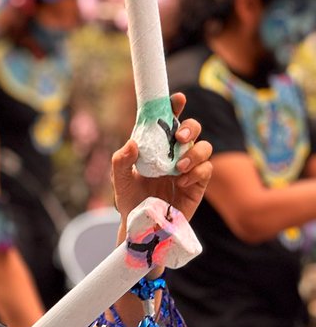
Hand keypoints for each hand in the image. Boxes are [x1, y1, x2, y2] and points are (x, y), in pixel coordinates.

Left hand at [112, 93, 212, 223]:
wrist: (141, 227)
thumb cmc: (130, 200)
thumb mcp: (119, 180)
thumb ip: (121, 161)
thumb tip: (132, 143)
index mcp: (156, 147)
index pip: (167, 122)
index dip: (174, 107)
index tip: (177, 99)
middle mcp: (174, 153)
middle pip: (192, 129)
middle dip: (190, 127)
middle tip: (179, 138)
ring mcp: (188, 168)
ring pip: (205, 147)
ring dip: (194, 152)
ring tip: (178, 168)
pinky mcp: (198, 184)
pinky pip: (207, 170)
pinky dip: (197, 172)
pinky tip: (181, 182)